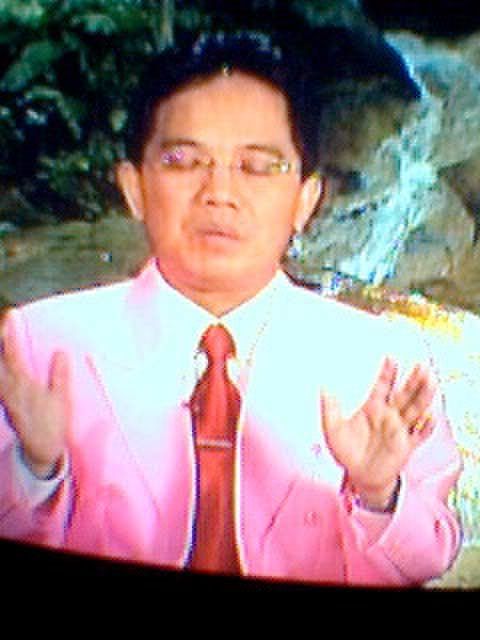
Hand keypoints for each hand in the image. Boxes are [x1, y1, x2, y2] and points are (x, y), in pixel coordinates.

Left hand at [0, 313, 70, 477]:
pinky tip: (3, 363)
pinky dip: (0, 367)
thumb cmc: (51, 424)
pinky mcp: (4, 401)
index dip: (10, 333)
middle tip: (5, 324)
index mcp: (22, 384)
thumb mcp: (61, 399)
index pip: (12, 353)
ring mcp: (4, 395)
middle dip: (0, 340)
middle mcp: (8, 388)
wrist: (39, 450)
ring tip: (3, 338)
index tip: (10, 315)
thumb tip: (60, 352)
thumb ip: (60, 375)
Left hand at [321, 357, 435, 509]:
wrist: (359, 477)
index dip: (387, 372)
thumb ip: (330, 408)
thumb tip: (324, 387)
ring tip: (431, 381)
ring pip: (415, 409)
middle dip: (413, 380)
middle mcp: (389, 415)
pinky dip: (425, 427)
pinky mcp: (406, 446)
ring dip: (424, 396)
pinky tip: (430, 417)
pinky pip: (419, 435)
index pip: (383, 385)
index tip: (391, 358)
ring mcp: (399, 429)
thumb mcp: (332, 429)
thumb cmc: (346, 451)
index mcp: (372, 407)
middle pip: (404, 394)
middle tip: (421, 365)